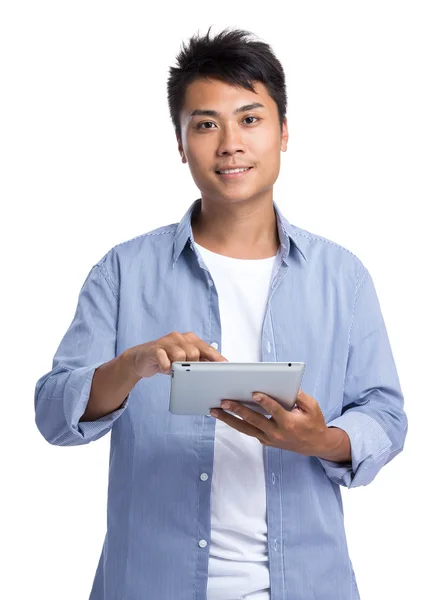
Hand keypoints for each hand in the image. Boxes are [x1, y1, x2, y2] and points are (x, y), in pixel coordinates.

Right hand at [129, 331, 227, 377]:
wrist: (141, 359)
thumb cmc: (166, 360)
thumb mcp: (184, 360)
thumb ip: (197, 361)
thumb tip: (215, 370)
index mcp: (189, 339)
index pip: (206, 348)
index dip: (216, 357)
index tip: (225, 366)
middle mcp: (179, 337)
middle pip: (194, 352)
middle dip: (194, 365)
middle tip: (189, 373)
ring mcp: (166, 342)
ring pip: (180, 355)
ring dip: (179, 366)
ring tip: (174, 370)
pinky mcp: (154, 349)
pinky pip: (163, 358)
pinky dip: (166, 366)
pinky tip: (165, 370)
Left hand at [210, 389, 329, 456]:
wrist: (315, 445)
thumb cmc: (313, 423)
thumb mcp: (312, 407)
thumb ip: (299, 396)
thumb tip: (285, 386)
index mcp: (289, 424)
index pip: (275, 411)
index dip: (265, 402)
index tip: (254, 393)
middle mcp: (277, 434)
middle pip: (254, 420)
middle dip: (238, 410)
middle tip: (224, 401)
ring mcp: (269, 439)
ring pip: (246, 428)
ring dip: (229, 419)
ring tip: (214, 411)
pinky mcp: (265, 441)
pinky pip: (249, 431)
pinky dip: (236, 423)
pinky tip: (225, 415)